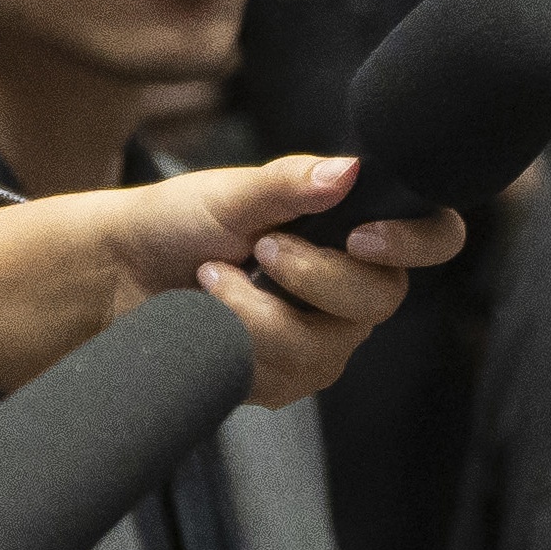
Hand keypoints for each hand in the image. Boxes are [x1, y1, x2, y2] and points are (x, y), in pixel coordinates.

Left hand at [0, 158, 469, 411]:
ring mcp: (324, 339)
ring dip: (260, 312)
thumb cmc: (178, 223)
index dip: (418, 242)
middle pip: (383, 299)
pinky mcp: (287, 379)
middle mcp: (352, 287)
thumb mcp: (232, 191)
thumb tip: (350, 170)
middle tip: (260, 248)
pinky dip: (241, 341)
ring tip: (212, 278)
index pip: (432, 237)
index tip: (363, 237)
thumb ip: (292, 183)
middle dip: (314, 275)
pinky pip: (289, 376)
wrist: (118, 276)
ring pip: (329, 347)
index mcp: (354, 228)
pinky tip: (210, 318)